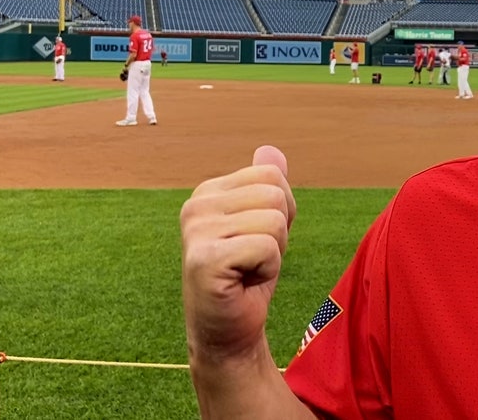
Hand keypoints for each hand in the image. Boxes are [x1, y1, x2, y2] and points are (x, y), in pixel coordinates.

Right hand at [181, 146, 296, 362]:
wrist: (228, 330)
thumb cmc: (247, 277)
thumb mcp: (262, 225)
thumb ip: (265, 188)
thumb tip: (271, 149)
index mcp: (208, 192)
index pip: (272, 174)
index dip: (281, 210)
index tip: (258, 239)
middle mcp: (196, 205)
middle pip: (276, 194)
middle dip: (279, 231)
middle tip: (254, 259)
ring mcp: (196, 231)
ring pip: (274, 220)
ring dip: (274, 252)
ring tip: (247, 269)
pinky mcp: (204, 258)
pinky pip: (266, 247)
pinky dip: (267, 268)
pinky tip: (243, 282)